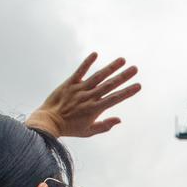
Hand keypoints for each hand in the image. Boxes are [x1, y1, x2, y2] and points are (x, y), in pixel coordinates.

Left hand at [26, 52, 141, 137]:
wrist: (48, 121)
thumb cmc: (69, 128)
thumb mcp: (88, 132)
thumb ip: (104, 126)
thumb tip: (119, 120)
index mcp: (95, 109)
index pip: (115, 98)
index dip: (127, 92)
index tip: (138, 85)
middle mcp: (89, 97)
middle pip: (109, 85)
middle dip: (123, 76)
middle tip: (135, 68)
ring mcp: (79, 89)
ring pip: (98, 76)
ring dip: (111, 67)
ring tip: (122, 60)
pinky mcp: (69, 83)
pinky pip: (80, 71)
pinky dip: (87, 62)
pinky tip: (95, 54)